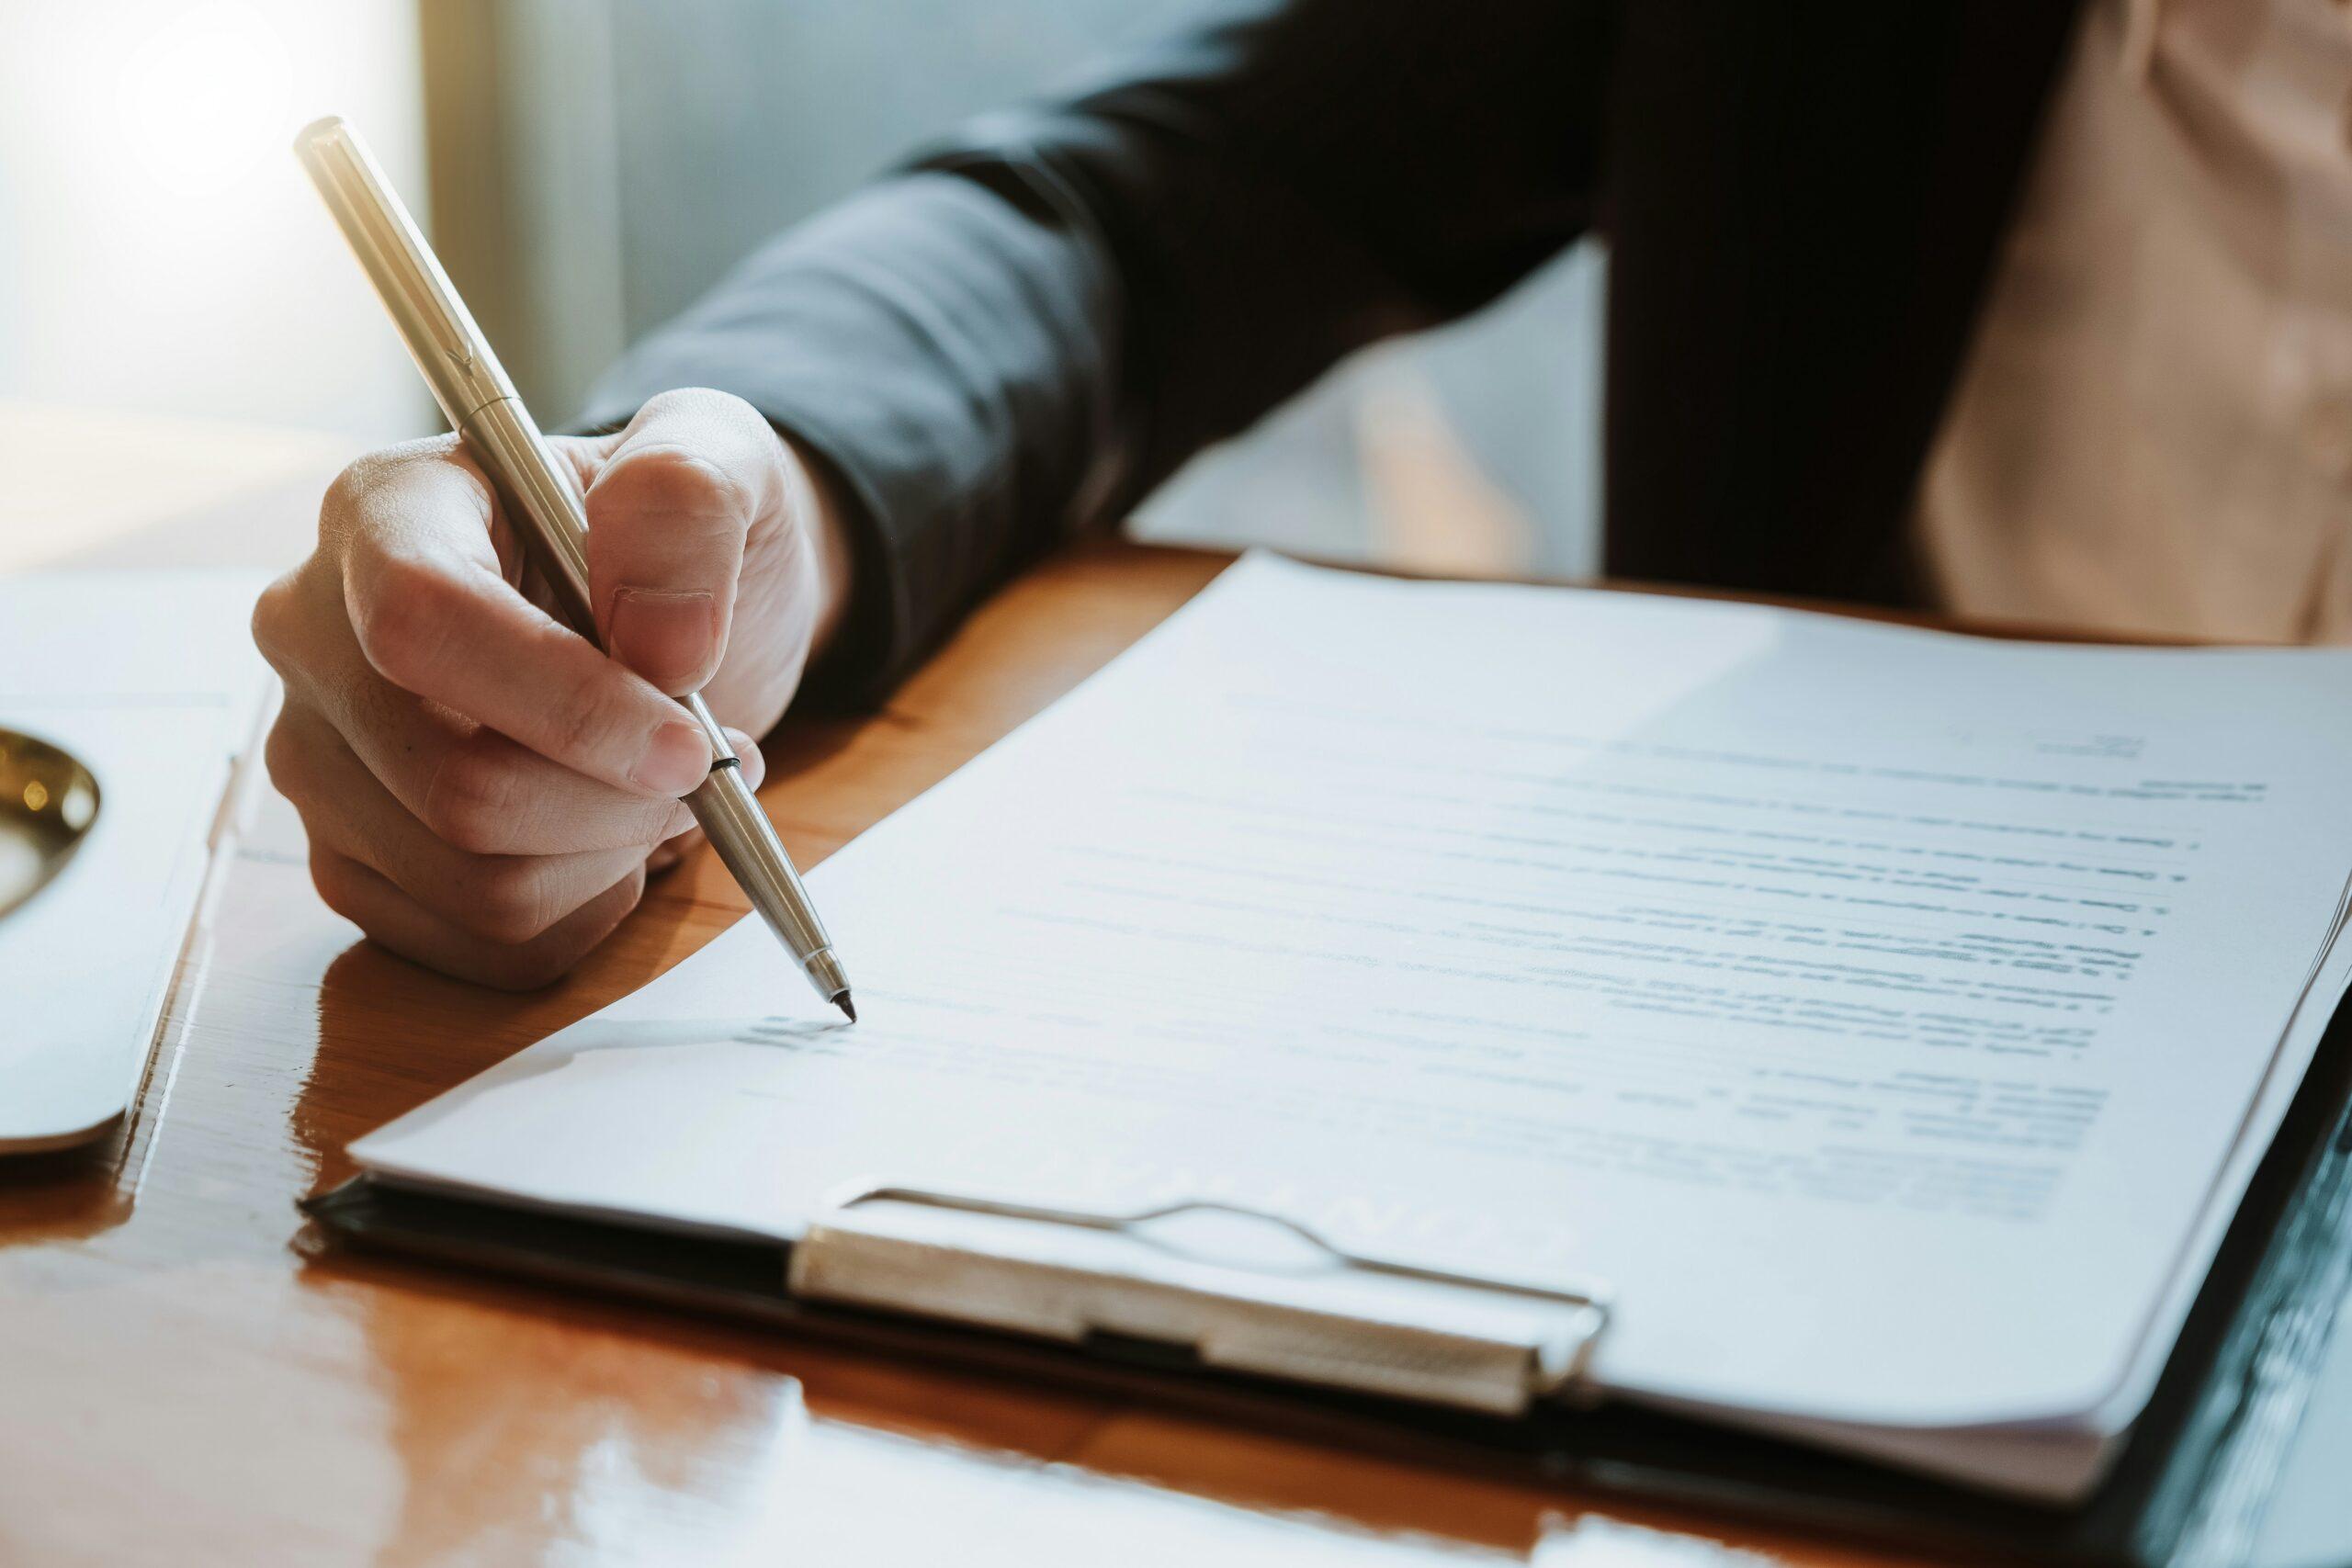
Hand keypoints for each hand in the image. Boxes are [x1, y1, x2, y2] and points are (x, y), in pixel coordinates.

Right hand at [253, 388, 853, 987]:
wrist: (676, 610)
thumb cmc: (676, 538)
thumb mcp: (719, 463)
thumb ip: (690, 503)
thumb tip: (664, 645)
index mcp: (386, 513)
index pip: (420, 623)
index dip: (565, 705)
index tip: (690, 745)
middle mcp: (318, 638)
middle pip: (452, 786)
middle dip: (617, 800)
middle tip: (712, 764)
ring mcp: (324, 761)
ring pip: (474, 881)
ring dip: (614, 855)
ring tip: (663, 788)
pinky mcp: (359, 862)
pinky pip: (485, 942)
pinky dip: (587, 909)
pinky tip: (613, 837)